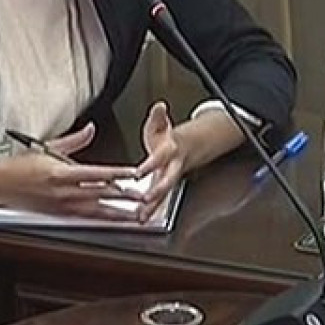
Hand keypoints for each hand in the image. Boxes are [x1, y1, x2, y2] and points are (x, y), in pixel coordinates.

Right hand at [0, 123, 139, 220]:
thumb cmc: (17, 167)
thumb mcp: (45, 146)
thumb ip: (73, 140)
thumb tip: (90, 130)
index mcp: (60, 172)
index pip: (97, 173)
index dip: (118, 174)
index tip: (134, 173)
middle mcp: (63, 192)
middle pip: (101, 195)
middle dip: (124, 197)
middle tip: (145, 198)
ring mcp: (61, 206)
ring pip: (96, 211)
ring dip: (117, 213)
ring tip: (136, 215)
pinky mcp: (58, 215)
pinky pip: (85, 218)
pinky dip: (101, 218)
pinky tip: (112, 220)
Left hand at [134, 101, 187, 218]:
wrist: (185, 148)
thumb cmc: (168, 137)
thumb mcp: (161, 123)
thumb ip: (158, 116)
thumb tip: (159, 105)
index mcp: (170, 150)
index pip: (159, 158)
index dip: (150, 165)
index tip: (139, 172)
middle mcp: (171, 167)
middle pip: (166, 181)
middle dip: (157, 190)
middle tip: (145, 198)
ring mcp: (169, 178)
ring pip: (163, 194)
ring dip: (153, 205)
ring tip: (142, 215)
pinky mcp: (163, 187)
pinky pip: (159, 200)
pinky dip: (150, 210)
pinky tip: (140, 218)